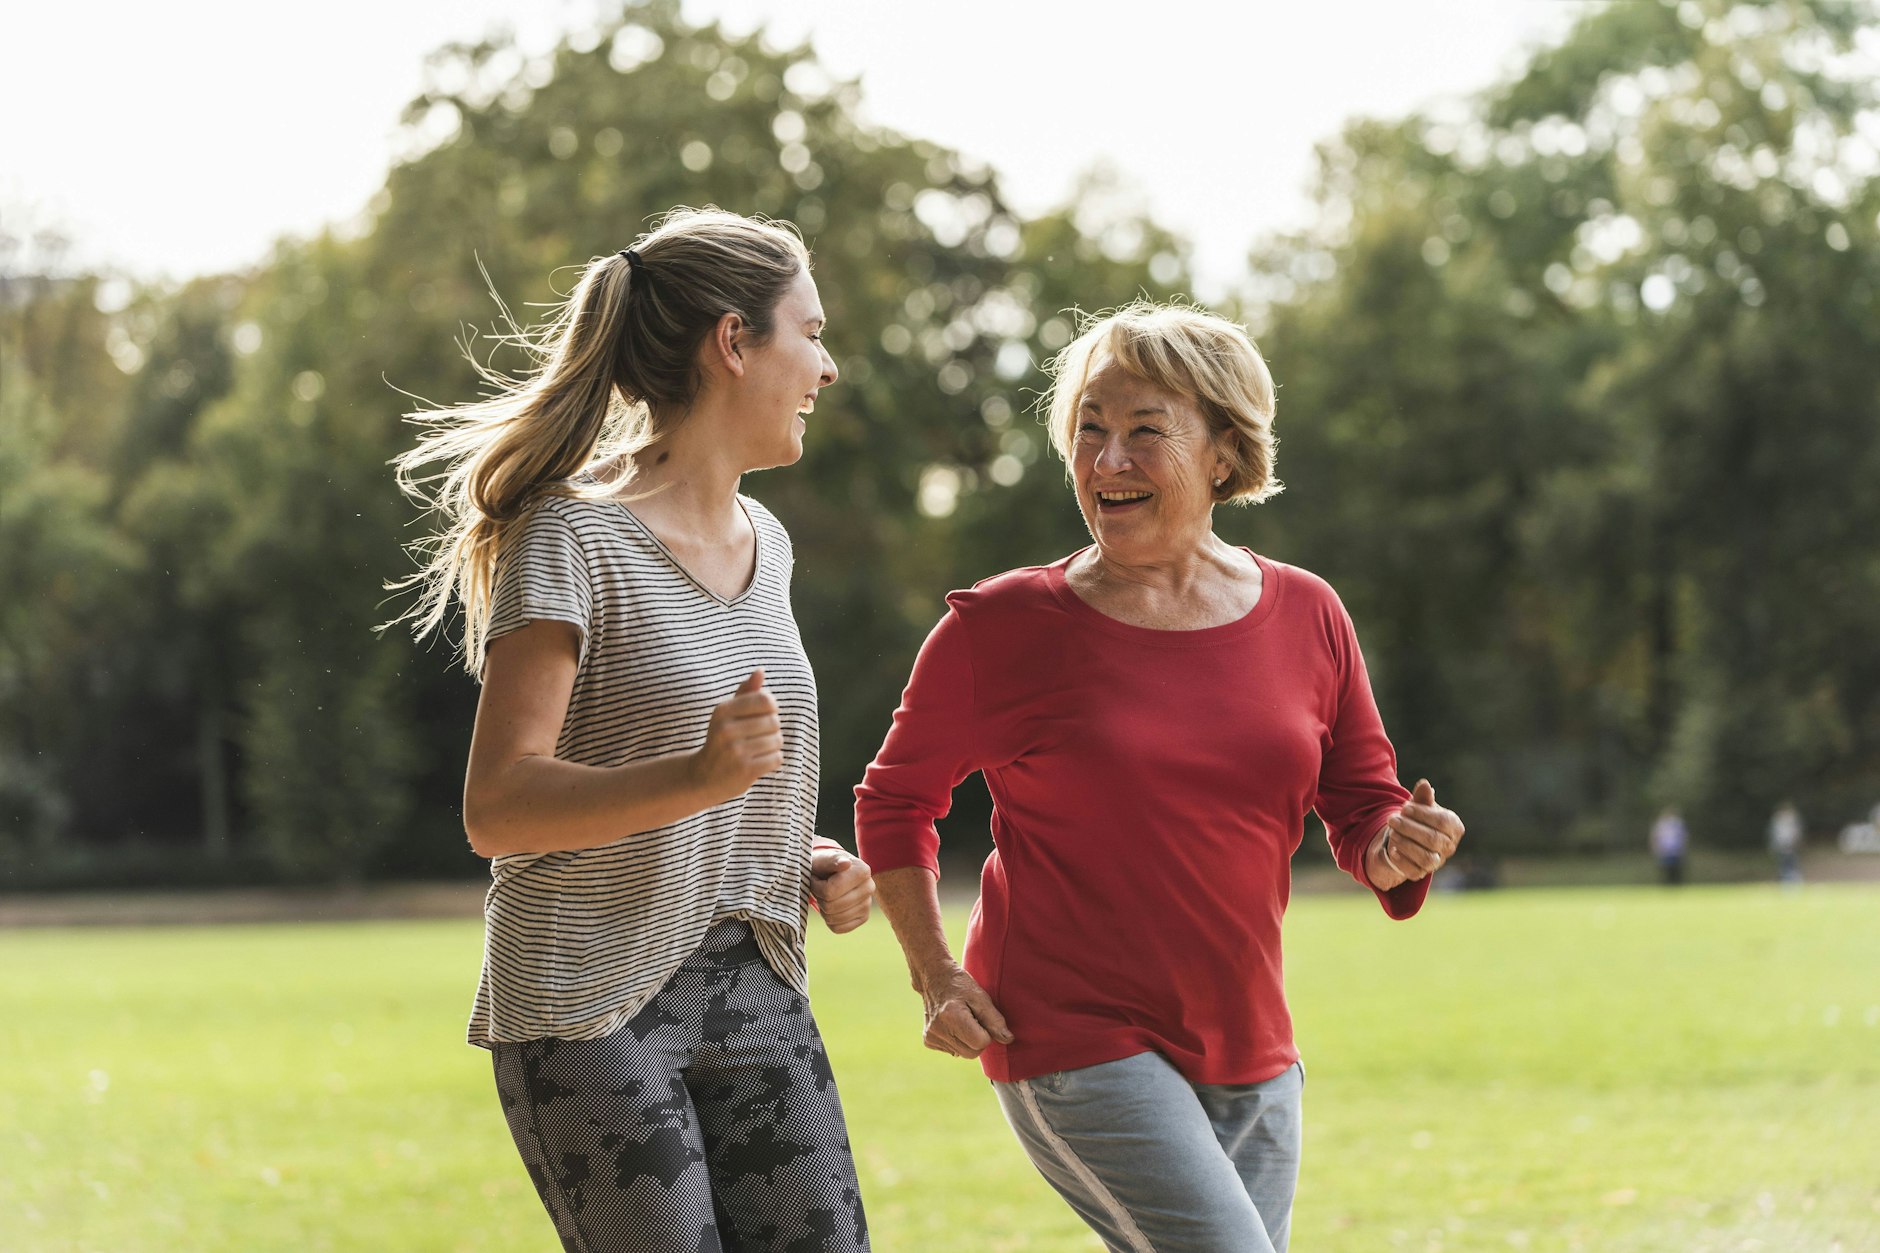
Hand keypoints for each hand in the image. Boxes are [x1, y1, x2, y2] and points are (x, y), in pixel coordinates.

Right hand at [689, 670, 782, 804]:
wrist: (703, 778)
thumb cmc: (721, 741)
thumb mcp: (728, 715)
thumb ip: (746, 692)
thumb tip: (760, 671)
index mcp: (722, 711)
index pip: (766, 700)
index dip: (771, 709)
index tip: (762, 717)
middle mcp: (726, 729)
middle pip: (774, 721)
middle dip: (772, 730)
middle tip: (757, 739)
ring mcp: (735, 751)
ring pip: (777, 740)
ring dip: (773, 747)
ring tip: (757, 751)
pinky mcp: (744, 770)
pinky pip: (776, 759)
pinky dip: (772, 761)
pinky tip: (758, 763)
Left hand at [810, 845, 874, 932]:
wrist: (830, 873)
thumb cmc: (824, 865)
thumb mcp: (823, 859)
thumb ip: (832, 860)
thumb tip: (845, 863)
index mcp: (862, 871)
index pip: (830, 891)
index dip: (816, 886)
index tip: (816, 878)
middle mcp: (870, 888)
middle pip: (831, 906)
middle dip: (819, 898)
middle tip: (820, 887)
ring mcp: (867, 904)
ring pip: (833, 919)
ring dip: (823, 909)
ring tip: (826, 895)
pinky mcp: (863, 917)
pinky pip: (838, 928)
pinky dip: (829, 920)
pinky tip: (832, 906)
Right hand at [915, 963, 1013, 1058]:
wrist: (934, 977)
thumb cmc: (960, 985)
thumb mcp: (980, 997)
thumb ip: (995, 1020)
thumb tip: (1008, 1040)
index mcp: (952, 1016)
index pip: (981, 1043)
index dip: (986, 1032)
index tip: (980, 1017)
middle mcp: (938, 1029)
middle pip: (972, 1053)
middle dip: (978, 1040)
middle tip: (973, 1019)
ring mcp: (931, 1036)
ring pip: (963, 1054)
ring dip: (967, 1040)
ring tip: (962, 1020)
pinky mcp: (928, 1040)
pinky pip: (953, 1051)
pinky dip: (957, 1040)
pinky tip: (952, 1025)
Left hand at [1367, 778, 1465, 888]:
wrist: (1408, 837)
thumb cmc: (1418, 818)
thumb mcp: (1419, 805)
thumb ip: (1422, 797)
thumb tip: (1424, 784)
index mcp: (1454, 826)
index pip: (1443, 821)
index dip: (1422, 814)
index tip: (1405, 808)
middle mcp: (1449, 846)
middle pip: (1433, 839)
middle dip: (1410, 828)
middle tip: (1392, 819)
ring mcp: (1437, 861)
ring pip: (1426, 858)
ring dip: (1406, 844)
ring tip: (1391, 832)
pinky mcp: (1422, 873)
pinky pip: (1414, 871)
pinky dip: (1402, 861)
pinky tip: (1393, 849)